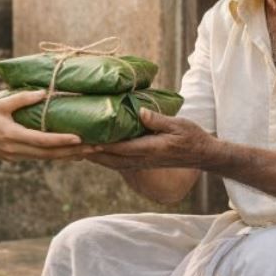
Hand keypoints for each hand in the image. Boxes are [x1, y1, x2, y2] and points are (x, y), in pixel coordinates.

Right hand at [0, 90, 98, 161]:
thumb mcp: (0, 104)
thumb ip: (22, 98)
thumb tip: (44, 93)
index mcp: (13, 136)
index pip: (42, 141)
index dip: (62, 140)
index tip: (80, 138)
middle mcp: (17, 150)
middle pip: (50, 155)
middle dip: (74, 152)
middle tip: (96, 147)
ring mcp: (17, 157)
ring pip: (48, 159)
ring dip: (68, 156)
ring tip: (90, 151)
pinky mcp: (17, 158)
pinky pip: (41, 158)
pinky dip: (56, 156)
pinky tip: (70, 153)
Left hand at [89, 108, 214, 170]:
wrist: (203, 155)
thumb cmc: (192, 137)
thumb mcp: (178, 124)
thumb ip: (158, 120)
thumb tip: (140, 111)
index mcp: (151, 149)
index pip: (121, 148)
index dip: (103, 145)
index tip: (86, 141)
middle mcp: (143, 159)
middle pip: (111, 159)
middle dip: (92, 154)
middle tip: (73, 147)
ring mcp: (142, 163)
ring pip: (113, 164)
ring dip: (95, 158)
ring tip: (77, 150)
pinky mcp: (142, 163)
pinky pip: (119, 163)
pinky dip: (104, 159)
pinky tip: (94, 153)